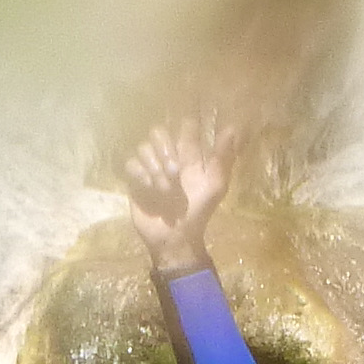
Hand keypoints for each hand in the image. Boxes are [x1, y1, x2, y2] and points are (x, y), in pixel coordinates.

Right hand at [124, 119, 236, 275]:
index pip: (185, 127)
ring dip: (155, 167)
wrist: (177, 236)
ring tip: (164, 189)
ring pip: (143, 148)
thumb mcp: (216, 186)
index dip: (185, 129)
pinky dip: (140, 174)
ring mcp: (150, 167)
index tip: (190, 134)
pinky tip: (149, 187)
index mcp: (189, 155)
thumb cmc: (199, 212)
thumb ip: (222, 158)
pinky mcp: (134, 179)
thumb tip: (232, 128)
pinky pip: (131, 164)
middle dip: (165, 150)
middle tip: (175, 172)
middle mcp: (168, 156)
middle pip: (158, 132)